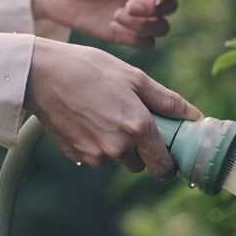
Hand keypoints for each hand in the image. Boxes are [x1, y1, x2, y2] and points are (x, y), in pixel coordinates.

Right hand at [23, 37, 202, 178]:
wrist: (39, 73)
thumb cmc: (89, 68)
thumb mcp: (135, 77)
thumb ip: (168, 101)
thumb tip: (196, 116)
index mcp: (137, 127)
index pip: (163, 167)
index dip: (169, 163)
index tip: (170, 152)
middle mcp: (117, 147)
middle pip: (141, 164)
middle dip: (142, 149)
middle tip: (134, 120)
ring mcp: (94, 154)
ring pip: (118, 159)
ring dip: (119, 145)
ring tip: (106, 112)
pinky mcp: (76, 155)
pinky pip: (97, 156)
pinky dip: (98, 143)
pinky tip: (89, 118)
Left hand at [31, 0, 179, 48]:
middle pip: (170, 6)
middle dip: (153, 9)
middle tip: (128, 6)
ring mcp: (137, 15)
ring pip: (161, 27)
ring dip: (145, 26)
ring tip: (116, 16)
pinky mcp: (126, 33)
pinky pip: (146, 43)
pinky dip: (134, 39)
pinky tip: (112, 28)